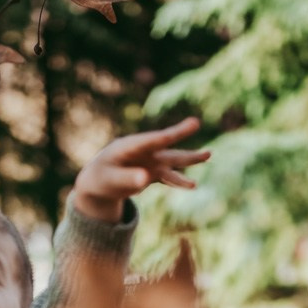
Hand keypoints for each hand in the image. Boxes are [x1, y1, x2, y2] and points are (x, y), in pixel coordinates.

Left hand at [72, 115, 208, 223]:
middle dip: (181, 136)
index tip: (185, 126)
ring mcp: (149, 162)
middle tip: (196, 122)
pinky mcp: (152, 173)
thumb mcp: (111, 181)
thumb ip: (128, 179)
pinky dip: (179, 181)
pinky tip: (193, 185)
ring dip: (189, 159)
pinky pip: (168, 177)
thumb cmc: (102, 178)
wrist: (99, 182)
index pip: (152, 140)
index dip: (168, 134)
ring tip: (208, 155)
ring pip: (172, 161)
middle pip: (166, 146)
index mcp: (130, 147)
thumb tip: (145, 178)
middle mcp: (143, 152)